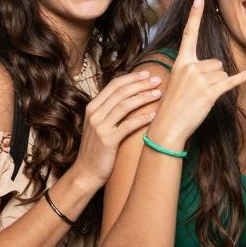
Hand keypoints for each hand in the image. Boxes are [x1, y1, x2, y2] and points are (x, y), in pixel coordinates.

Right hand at [72, 65, 164, 184]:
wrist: (86, 172)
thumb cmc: (97, 148)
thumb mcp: (99, 124)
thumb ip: (110, 110)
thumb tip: (131, 94)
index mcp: (92, 107)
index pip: (114, 85)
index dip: (132, 77)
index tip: (147, 73)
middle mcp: (94, 114)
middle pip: (121, 92)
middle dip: (141, 84)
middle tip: (158, 80)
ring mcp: (100, 127)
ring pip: (125, 105)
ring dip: (144, 97)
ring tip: (159, 94)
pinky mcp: (107, 141)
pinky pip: (128, 125)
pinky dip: (142, 119)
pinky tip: (154, 116)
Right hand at [150, 0, 245, 146]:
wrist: (168, 127)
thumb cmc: (174, 105)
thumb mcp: (178, 81)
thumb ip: (191, 69)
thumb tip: (214, 66)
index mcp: (181, 62)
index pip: (189, 34)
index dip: (195, 16)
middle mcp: (190, 67)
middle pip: (216, 62)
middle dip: (212, 76)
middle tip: (197, 91)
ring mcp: (200, 79)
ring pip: (222, 73)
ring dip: (217, 85)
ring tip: (201, 97)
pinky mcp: (210, 92)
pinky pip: (231, 81)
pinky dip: (243, 77)